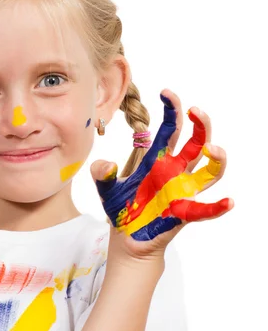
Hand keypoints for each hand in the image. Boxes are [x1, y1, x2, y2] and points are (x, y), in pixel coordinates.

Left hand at [91, 89, 233, 259]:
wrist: (125, 237)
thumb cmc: (121, 209)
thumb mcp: (106, 188)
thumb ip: (102, 173)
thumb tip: (106, 165)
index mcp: (157, 160)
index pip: (171, 130)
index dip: (173, 110)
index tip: (166, 93)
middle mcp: (174, 172)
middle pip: (196, 143)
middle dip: (200, 124)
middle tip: (196, 110)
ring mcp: (182, 191)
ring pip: (210, 171)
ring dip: (217, 158)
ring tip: (211, 148)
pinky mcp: (184, 212)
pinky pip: (206, 209)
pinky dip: (218, 206)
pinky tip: (229, 202)